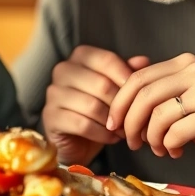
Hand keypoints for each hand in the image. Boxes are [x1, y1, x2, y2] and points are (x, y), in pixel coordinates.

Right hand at [41, 45, 149, 165]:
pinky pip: (82, 124)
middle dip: (121, 105)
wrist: (78, 139)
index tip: (141, 95)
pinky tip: (112, 138)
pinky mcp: (50, 116)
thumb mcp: (116, 88)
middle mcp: (62, 70)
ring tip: (125, 130)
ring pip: (92, 106)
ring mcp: (53, 93)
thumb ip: (128, 72)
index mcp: (79, 56)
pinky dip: (102, 134)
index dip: (127, 78)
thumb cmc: (100, 108)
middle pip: (101, 84)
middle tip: (134, 118)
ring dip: (113, 121)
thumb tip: (144, 61)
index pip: (107, 60)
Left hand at [106, 53, 194, 185]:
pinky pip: (175, 132)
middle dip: (129, 122)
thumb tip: (117, 101)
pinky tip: (177, 152)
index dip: (119, 103)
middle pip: (142, 94)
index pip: (137, 78)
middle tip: (131, 142)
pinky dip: (169, 147)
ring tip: (160, 149)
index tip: (112, 124)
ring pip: (157, 115)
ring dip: (151, 139)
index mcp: (186, 64)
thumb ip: (159, 97)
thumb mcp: (187, 105)